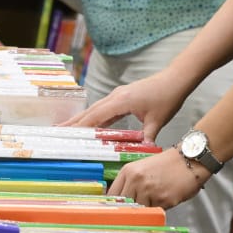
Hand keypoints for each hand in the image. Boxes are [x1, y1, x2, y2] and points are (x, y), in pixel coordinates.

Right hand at [61, 71, 186, 141]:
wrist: (176, 79)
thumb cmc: (168, 97)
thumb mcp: (157, 121)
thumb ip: (146, 137)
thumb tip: (140, 154)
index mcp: (121, 101)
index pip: (96, 116)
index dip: (80, 127)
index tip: (66, 134)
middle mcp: (116, 96)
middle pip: (90, 111)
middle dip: (74, 122)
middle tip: (56, 131)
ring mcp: (118, 94)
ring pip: (96, 108)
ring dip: (82, 118)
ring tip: (67, 128)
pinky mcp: (123, 96)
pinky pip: (104, 107)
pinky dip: (94, 116)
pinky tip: (90, 124)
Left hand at [109, 146, 207, 208]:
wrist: (189, 160)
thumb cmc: (168, 164)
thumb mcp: (143, 169)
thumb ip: (130, 184)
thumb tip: (121, 204)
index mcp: (128, 171)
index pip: (112, 195)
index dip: (112, 206)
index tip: (114, 213)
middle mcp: (136, 180)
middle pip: (123, 206)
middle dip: (128, 212)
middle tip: (134, 214)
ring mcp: (148, 190)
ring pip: (140, 212)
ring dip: (146, 212)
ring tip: (155, 201)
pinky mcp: (162, 199)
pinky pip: (155, 213)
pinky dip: (159, 211)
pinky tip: (165, 200)